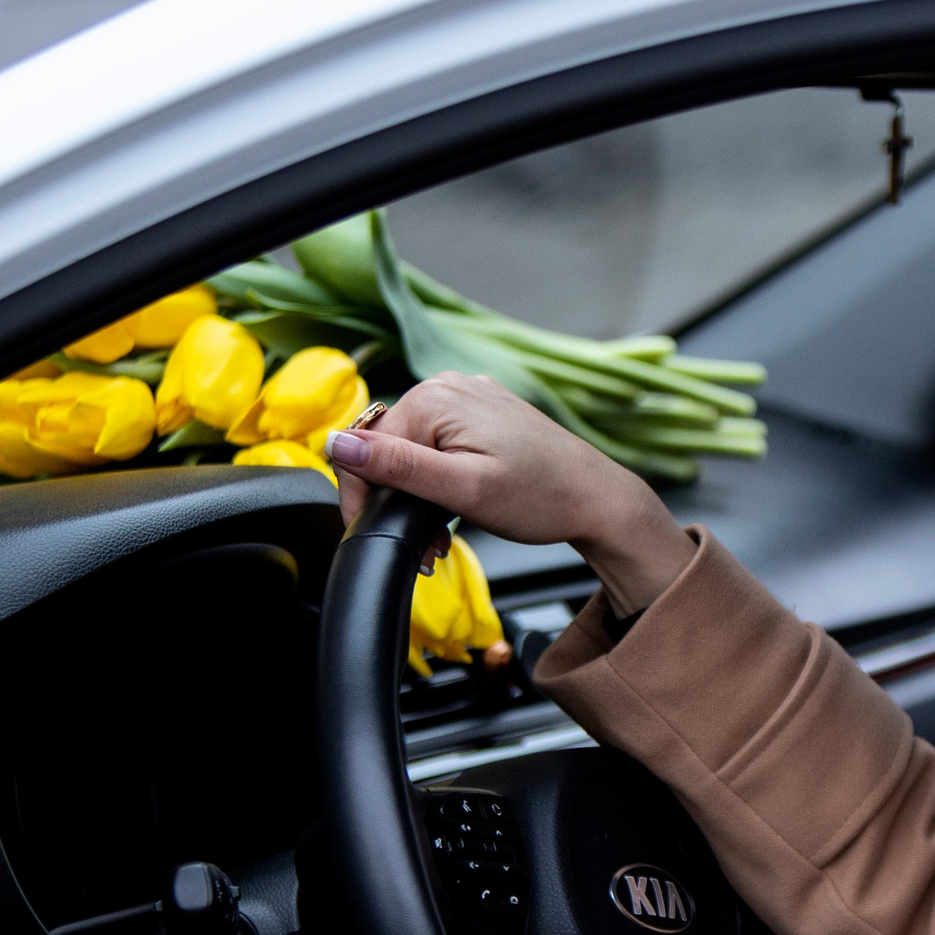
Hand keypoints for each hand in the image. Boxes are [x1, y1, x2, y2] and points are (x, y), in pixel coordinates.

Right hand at [328, 373, 696, 616]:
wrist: (597, 499)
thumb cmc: (542, 497)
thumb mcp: (462, 490)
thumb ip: (397, 466)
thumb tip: (336, 442)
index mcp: (435, 398)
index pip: (365, 446)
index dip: (364, 498)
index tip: (377, 535)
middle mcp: (447, 386)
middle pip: (387, 448)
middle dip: (395, 501)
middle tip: (425, 547)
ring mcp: (467, 398)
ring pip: (411, 449)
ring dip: (416, 496)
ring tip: (441, 536)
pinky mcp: (481, 415)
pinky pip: (437, 445)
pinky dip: (437, 481)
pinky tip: (454, 508)